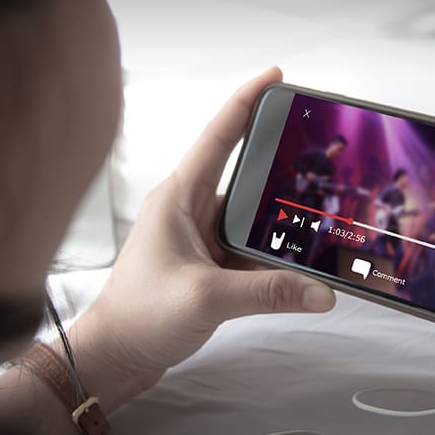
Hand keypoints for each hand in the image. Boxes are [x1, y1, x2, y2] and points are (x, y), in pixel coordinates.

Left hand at [72, 68, 335, 400]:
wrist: (113, 357)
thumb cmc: (137, 318)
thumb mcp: (207, 299)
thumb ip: (268, 293)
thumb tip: (321, 290)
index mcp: (178, 197)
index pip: (218, 135)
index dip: (247, 100)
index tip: (277, 77)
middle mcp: (189, 210)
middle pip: (243, 173)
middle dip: (280, 166)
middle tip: (321, 159)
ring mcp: (198, 239)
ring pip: (251, 217)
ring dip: (279, 221)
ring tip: (319, 219)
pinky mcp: (207, 266)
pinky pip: (249, 250)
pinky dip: (272, 255)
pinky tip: (298, 264)